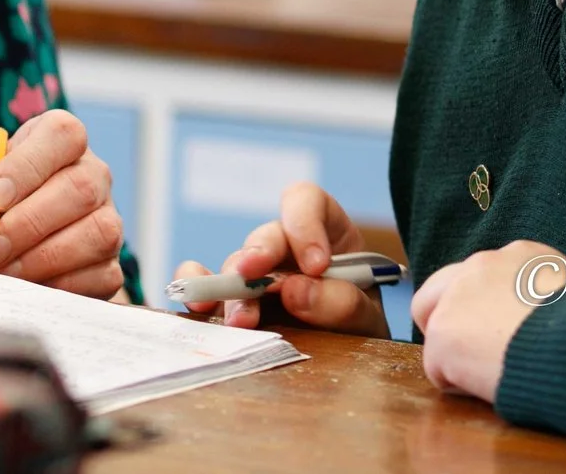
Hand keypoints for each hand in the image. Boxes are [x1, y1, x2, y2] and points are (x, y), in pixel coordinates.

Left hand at [0, 109, 123, 298]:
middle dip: (30, 223)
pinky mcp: (110, 266)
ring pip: (99, 233)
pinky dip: (60, 288)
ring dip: (44, 259)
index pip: (62, 134)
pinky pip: (102, 276)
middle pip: (82, 188)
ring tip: (3, 270)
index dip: (29, 166)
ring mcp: (106, 220)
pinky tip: (27, 289)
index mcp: (52, 140)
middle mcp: (89, 175)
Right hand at [174, 180, 387, 335]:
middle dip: (258, 254)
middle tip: (252, 277)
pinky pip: (208, 283)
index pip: (308, 202)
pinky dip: (198, 287)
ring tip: (239, 320)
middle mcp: (287, 249)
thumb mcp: (368, 319)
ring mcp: (258, 275)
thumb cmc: (361, 329)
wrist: (352, 363)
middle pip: (267, 234)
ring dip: (234, 289)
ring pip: (238, 265)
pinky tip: (196, 302)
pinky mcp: (235, 300)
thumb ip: (344, 303)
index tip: (316, 265)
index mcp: (327, 234)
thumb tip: (296, 290)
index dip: (305, 224)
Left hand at [410, 240, 565, 401]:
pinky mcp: (444, 334)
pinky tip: (489, 386)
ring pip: (438, 329)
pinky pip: (438, 368)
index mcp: (522, 255)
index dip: (484, 306)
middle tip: (473, 352)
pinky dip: (457, 383)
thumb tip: (545, 316)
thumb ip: (547, 295)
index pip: (482, 275)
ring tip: (492, 373)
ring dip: (458, 353)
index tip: (497, 329)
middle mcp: (483, 264)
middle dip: (450, 321)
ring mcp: (457, 297)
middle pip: (438, 292)